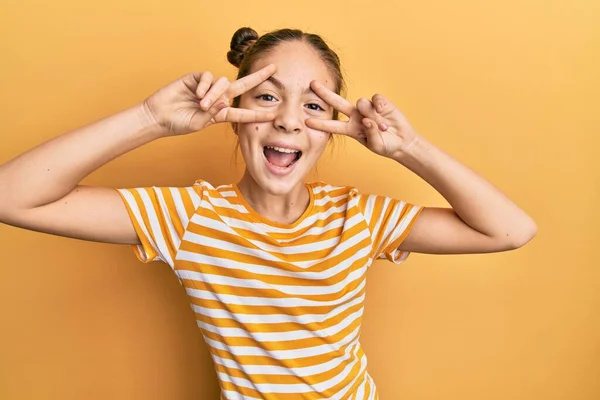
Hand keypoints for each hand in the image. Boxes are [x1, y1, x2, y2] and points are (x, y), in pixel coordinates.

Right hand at [143, 64, 276, 135]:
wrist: (159, 116)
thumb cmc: (178, 123)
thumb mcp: (198, 124)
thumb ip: (213, 114)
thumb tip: (224, 101)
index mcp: (221, 113)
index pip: (243, 113)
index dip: (257, 114)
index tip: (273, 115)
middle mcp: (217, 98)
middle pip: (242, 86)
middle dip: (258, 77)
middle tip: (274, 69)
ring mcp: (208, 87)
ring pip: (223, 83)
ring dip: (214, 94)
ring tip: (201, 104)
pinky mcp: (196, 78)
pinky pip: (208, 77)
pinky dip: (205, 86)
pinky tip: (196, 94)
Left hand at [305, 81, 419, 160]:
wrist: (402, 141)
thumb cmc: (386, 145)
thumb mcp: (376, 145)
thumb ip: (370, 132)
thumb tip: (366, 117)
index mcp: (350, 129)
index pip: (332, 126)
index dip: (320, 124)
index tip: (306, 122)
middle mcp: (355, 116)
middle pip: (337, 102)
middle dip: (325, 93)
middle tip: (312, 84)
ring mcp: (367, 108)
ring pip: (361, 102)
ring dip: (370, 113)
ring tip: (382, 125)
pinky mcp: (379, 102)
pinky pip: (376, 99)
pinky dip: (381, 107)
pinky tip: (386, 114)